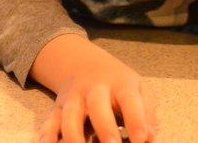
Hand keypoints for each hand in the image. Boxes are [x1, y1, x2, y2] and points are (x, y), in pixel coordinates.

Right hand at [30, 33, 155, 142]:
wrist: (84, 63)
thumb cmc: (118, 84)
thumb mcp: (138, 90)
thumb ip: (147, 114)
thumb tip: (151, 139)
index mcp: (119, 83)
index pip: (128, 99)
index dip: (136, 119)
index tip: (142, 139)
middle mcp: (94, 89)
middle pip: (97, 105)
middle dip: (104, 128)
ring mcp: (73, 97)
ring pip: (69, 116)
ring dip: (73, 136)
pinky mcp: (58, 108)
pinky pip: (49, 121)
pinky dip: (47, 134)